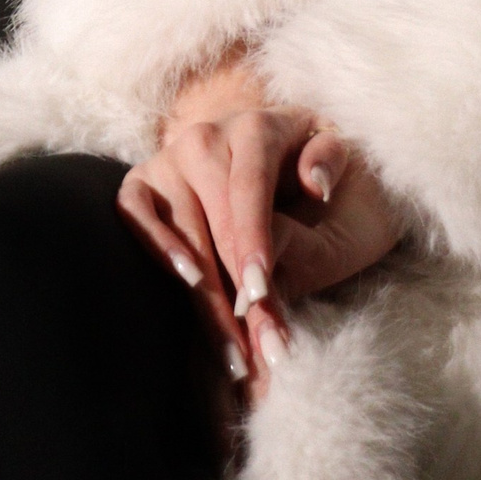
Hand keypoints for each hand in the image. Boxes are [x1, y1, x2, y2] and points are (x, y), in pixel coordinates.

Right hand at [116, 51, 406, 399]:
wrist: (293, 167)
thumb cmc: (329, 173)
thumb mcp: (348, 167)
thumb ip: (330, 171)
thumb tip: (313, 185)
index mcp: (260, 125)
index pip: (248, 184)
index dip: (252, 239)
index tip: (260, 292)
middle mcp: (208, 135)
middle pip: (212, 217)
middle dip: (236, 290)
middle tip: (260, 349)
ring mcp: (170, 157)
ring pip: (177, 228)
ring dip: (204, 298)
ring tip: (233, 353)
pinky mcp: (144, 182)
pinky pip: (133, 212)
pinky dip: (153, 247)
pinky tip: (186, 286)